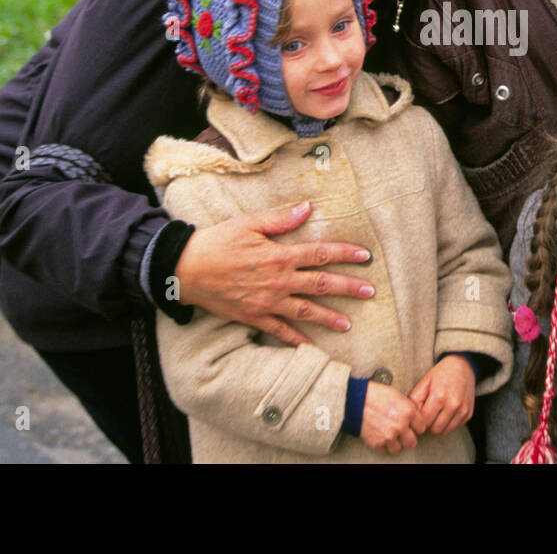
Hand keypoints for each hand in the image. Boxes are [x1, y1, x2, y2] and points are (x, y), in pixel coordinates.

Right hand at [173, 202, 373, 343]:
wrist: (186, 269)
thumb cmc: (217, 241)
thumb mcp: (249, 223)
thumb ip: (280, 219)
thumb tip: (307, 209)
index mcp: (279, 255)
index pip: (321, 254)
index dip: (345, 254)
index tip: (365, 256)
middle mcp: (278, 280)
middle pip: (321, 284)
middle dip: (348, 288)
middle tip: (370, 292)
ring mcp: (267, 302)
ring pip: (305, 311)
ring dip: (329, 317)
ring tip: (347, 324)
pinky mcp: (253, 316)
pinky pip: (279, 331)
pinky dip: (296, 340)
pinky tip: (311, 347)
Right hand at [360, 382, 425, 453]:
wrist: (355, 401)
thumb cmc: (374, 394)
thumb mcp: (397, 395)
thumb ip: (408, 408)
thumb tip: (414, 416)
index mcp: (408, 412)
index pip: (422, 427)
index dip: (416, 425)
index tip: (412, 425)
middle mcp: (400, 426)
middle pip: (412, 442)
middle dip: (408, 438)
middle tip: (403, 433)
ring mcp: (389, 436)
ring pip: (399, 449)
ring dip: (395, 443)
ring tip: (391, 435)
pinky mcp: (377, 443)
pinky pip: (385, 450)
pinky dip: (383, 445)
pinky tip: (381, 435)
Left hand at [408, 356, 474, 436]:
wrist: (463, 366)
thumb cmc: (441, 373)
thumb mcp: (424, 382)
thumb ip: (415, 399)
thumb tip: (414, 416)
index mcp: (439, 396)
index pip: (425, 421)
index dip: (420, 419)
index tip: (420, 413)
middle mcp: (453, 405)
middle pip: (435, 429)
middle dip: (429, 424)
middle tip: (428, 413)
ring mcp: (462, 410)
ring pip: (445, 432)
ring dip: (438, 425)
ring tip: (437, 413)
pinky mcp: (468, 414)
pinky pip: (454, 428)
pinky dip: (448, 423)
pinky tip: (447, 411)